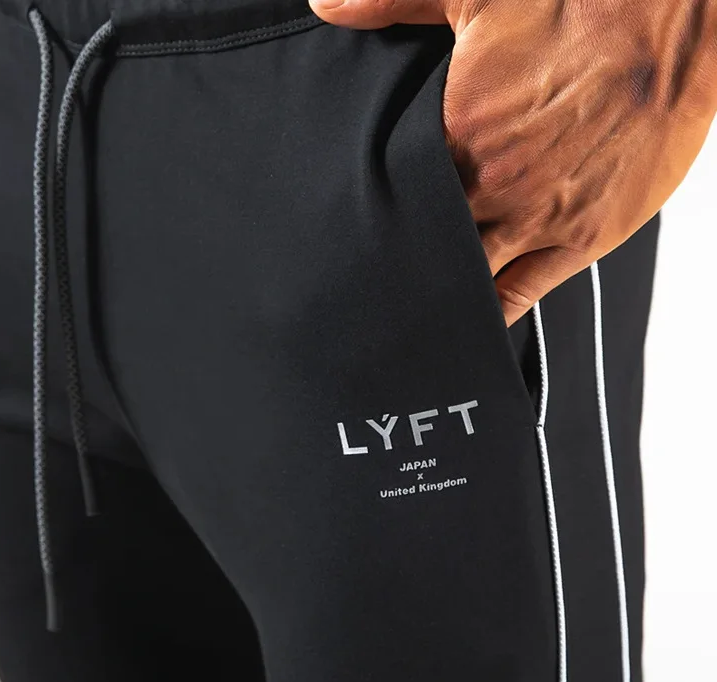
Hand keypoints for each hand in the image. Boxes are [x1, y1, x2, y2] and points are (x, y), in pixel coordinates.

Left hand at [310, 0, 716, 324]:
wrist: (677, 16)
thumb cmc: (578, 3)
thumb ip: (391, 1)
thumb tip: (326, 4)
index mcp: (455, 134)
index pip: (395, 199)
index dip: (370, 223)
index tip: (348, 239)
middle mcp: (490, 185)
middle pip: (424, 247)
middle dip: (400, 265)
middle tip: (371, 287)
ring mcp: (536, 217)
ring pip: (466, 279)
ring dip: (438, 294)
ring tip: (408, 317)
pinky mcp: (580, 239)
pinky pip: (520, 295)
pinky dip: (488, 315)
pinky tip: (462, 327)